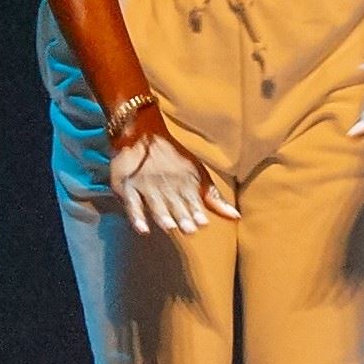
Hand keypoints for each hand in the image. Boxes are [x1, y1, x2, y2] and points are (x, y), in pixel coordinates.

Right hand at [106, 102, 237, 235]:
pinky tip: (143, 229)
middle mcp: (166, 184)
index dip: (196, 210)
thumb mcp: (197, 172)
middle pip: (174, 202)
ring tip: (170, 226)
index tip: (203, 223)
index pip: (191, 198)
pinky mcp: (127, 186)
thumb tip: (236, 217)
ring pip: (155, 202)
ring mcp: (146, 185)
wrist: (142, 133)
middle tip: (188, 229)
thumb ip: (213, 196)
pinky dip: (136, 216)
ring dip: (162, 214)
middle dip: (182, 215)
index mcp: (184, 180)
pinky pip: (132, 203)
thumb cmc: (173, 157)